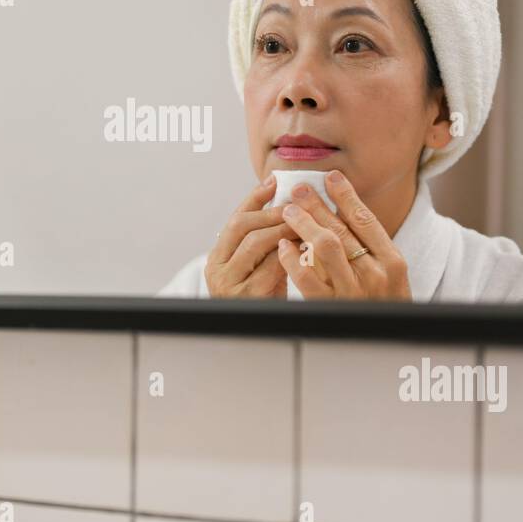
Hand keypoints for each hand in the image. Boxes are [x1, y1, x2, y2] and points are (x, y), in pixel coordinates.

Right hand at [204, 177, 296, 297]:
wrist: (262, 341)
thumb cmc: (264, 302)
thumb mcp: (257, 271)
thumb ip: (263, 245)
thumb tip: (284, 204)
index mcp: (216, 260)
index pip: (235, 220)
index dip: (254, 198)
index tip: (273, 180)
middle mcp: (218, 271)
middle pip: (243, 227)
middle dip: (272, 211)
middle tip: (296, 202)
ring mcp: (230, 286)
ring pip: (257, 243)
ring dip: (283, 227)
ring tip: (303, 219)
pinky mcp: (250, 298)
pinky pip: (272, 266)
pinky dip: (291, 252)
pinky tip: (306, 245)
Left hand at [276, 170, 410, 300]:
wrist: (386, 349)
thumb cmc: (384, 309)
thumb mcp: (388, 279)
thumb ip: (370, 251)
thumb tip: (343, 213)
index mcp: (392, 262)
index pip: (366, 220)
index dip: (346, 195)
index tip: (331, 176)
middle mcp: (375, 275)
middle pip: (341, 229)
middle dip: (317, 205)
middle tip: (298, 188)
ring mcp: (352, 292)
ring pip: (324, 247)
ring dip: (304, 223)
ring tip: (288, 210)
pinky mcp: (330, 308)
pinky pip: (307, 278)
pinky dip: (293, 258)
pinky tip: (282, 246)